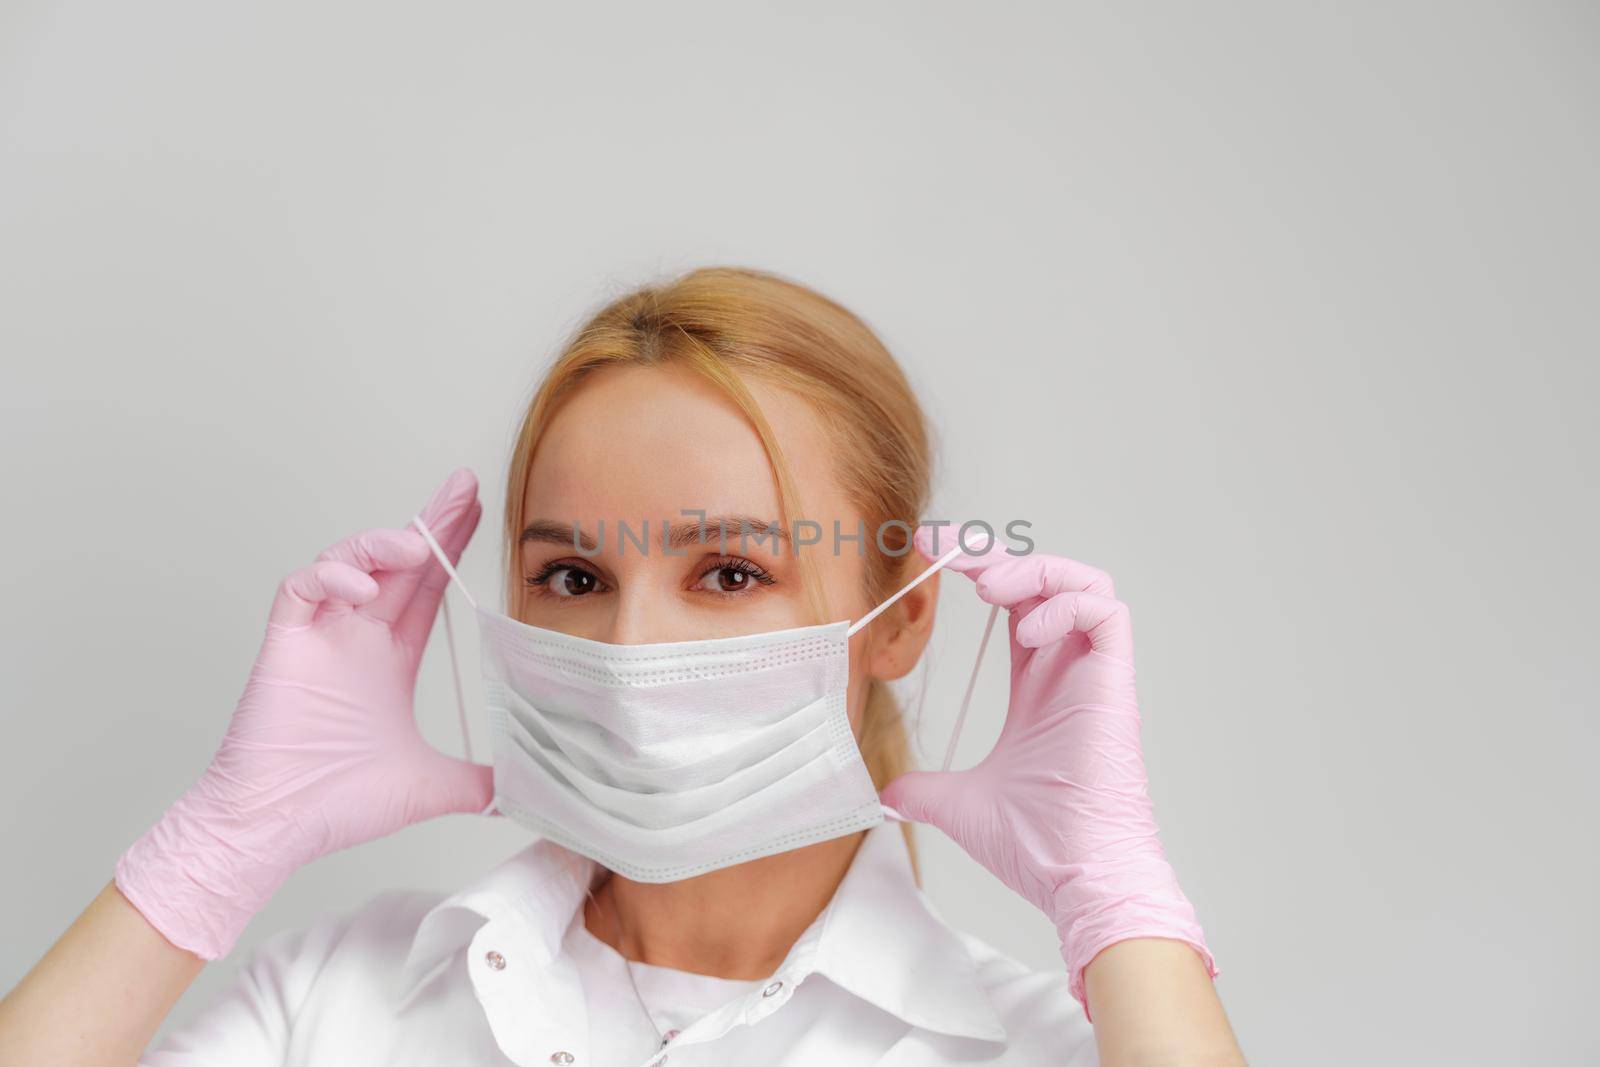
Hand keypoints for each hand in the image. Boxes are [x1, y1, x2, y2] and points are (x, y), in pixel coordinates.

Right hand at [114, 468, 493, 958]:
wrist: (272, 828)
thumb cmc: (333, 805)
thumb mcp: (427, 787)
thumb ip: (477, 782)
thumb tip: (524, 791)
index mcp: (388, 658)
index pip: (428, 589)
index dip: (451, 549)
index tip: (480, 511)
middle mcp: (355, 637)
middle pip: (398, 563)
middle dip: (432, 521)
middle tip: (464, 485)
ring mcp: (318, 637)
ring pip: (347, 561)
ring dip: (381, 544)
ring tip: (417, 542)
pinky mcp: (284, 644)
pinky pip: (301, 588)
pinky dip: (330, 576)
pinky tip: (360, 585)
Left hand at [880, 526, 1216, 1015]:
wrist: (1079, 878)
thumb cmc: (1040, 846)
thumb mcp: (961, 806)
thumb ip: (926, 789)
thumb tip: (886, 792)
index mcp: (1038, 685)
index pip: (1014, 603)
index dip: (978, 569)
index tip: (930, 550)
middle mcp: (1068, 670)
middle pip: (1046, 578)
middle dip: (996, 552)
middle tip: (944, 547)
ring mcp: (1095, 675)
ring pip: (1085, 581)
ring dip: (1033, 569)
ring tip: (988, 588)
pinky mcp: (1116, 683)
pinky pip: (1106, 613)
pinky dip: (1065, 606)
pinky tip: (1026, 632)